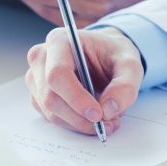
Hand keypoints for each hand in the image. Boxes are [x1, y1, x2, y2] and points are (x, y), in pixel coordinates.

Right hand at [25, 27, 142, 134]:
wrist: (105, 55)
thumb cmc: (112, 54)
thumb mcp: (130, 64)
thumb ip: (125, 86)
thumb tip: (109, 110)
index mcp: (59, 41)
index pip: (57, 74)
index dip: (76, 98)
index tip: (98, 114)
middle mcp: (41, 58)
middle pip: (51, 97)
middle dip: (80, 117)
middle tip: (108, 123)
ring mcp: (36, 78)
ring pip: (51, 112)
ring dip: (79, 123)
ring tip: (106, 121)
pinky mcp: (39, 95)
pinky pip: (52, 117)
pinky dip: (74, 124)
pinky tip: (92, 119)